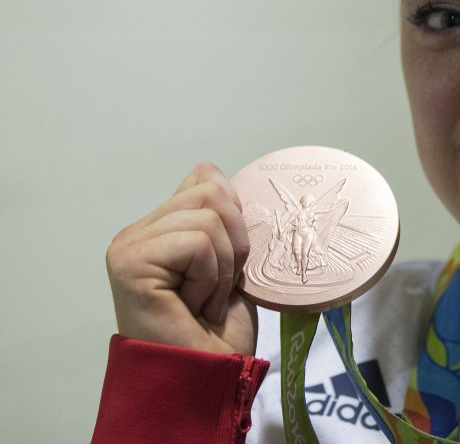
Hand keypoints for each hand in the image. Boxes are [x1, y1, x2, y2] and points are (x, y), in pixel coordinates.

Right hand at [106, 163, 256, 354]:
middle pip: (212, 192)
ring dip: (221, 267)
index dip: (235, 217)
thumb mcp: (228, 263)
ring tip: (204, 300)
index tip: (228, 263)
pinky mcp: (130, 261)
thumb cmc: (217, 331)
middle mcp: (138, 231)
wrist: (205, 375)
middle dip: (234, 243)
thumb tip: (225, 181)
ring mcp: (130, 245)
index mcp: (161, 226)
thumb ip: (220, 221)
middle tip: (218, 288)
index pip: (207, 178)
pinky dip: (209, 278)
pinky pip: (197, 243)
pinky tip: (192, 305)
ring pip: (208, 218)